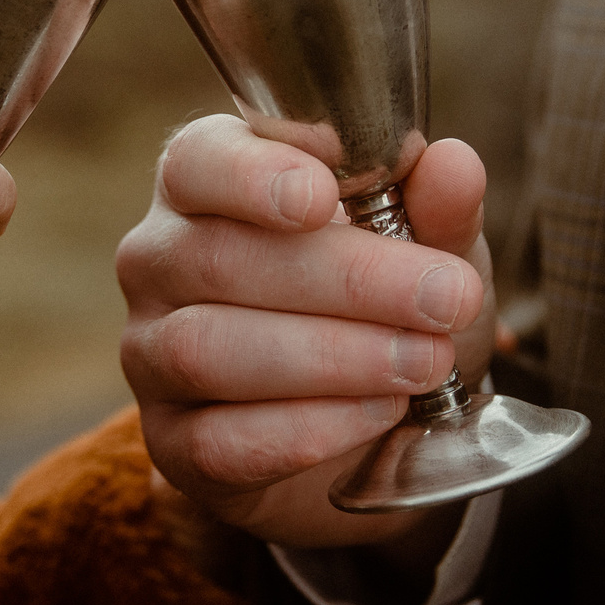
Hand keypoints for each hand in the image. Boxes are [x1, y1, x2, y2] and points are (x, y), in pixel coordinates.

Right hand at [117, 115, 495, 551]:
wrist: (379, 431)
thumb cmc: (384, 307)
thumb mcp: (430, 249)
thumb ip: (437, 208)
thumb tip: (454, 166)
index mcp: (208, 183)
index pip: (197, 161)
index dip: (252, 176)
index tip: (321, 196)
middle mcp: (160, 261)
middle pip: (218, 259)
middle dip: (345, 280)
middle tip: (445, 298)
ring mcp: (150, 354)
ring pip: (207, 349)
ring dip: (331, 357)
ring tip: (423, 363)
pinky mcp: (171, 443)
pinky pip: (218, 440)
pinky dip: (307, 429)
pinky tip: (378, 415)